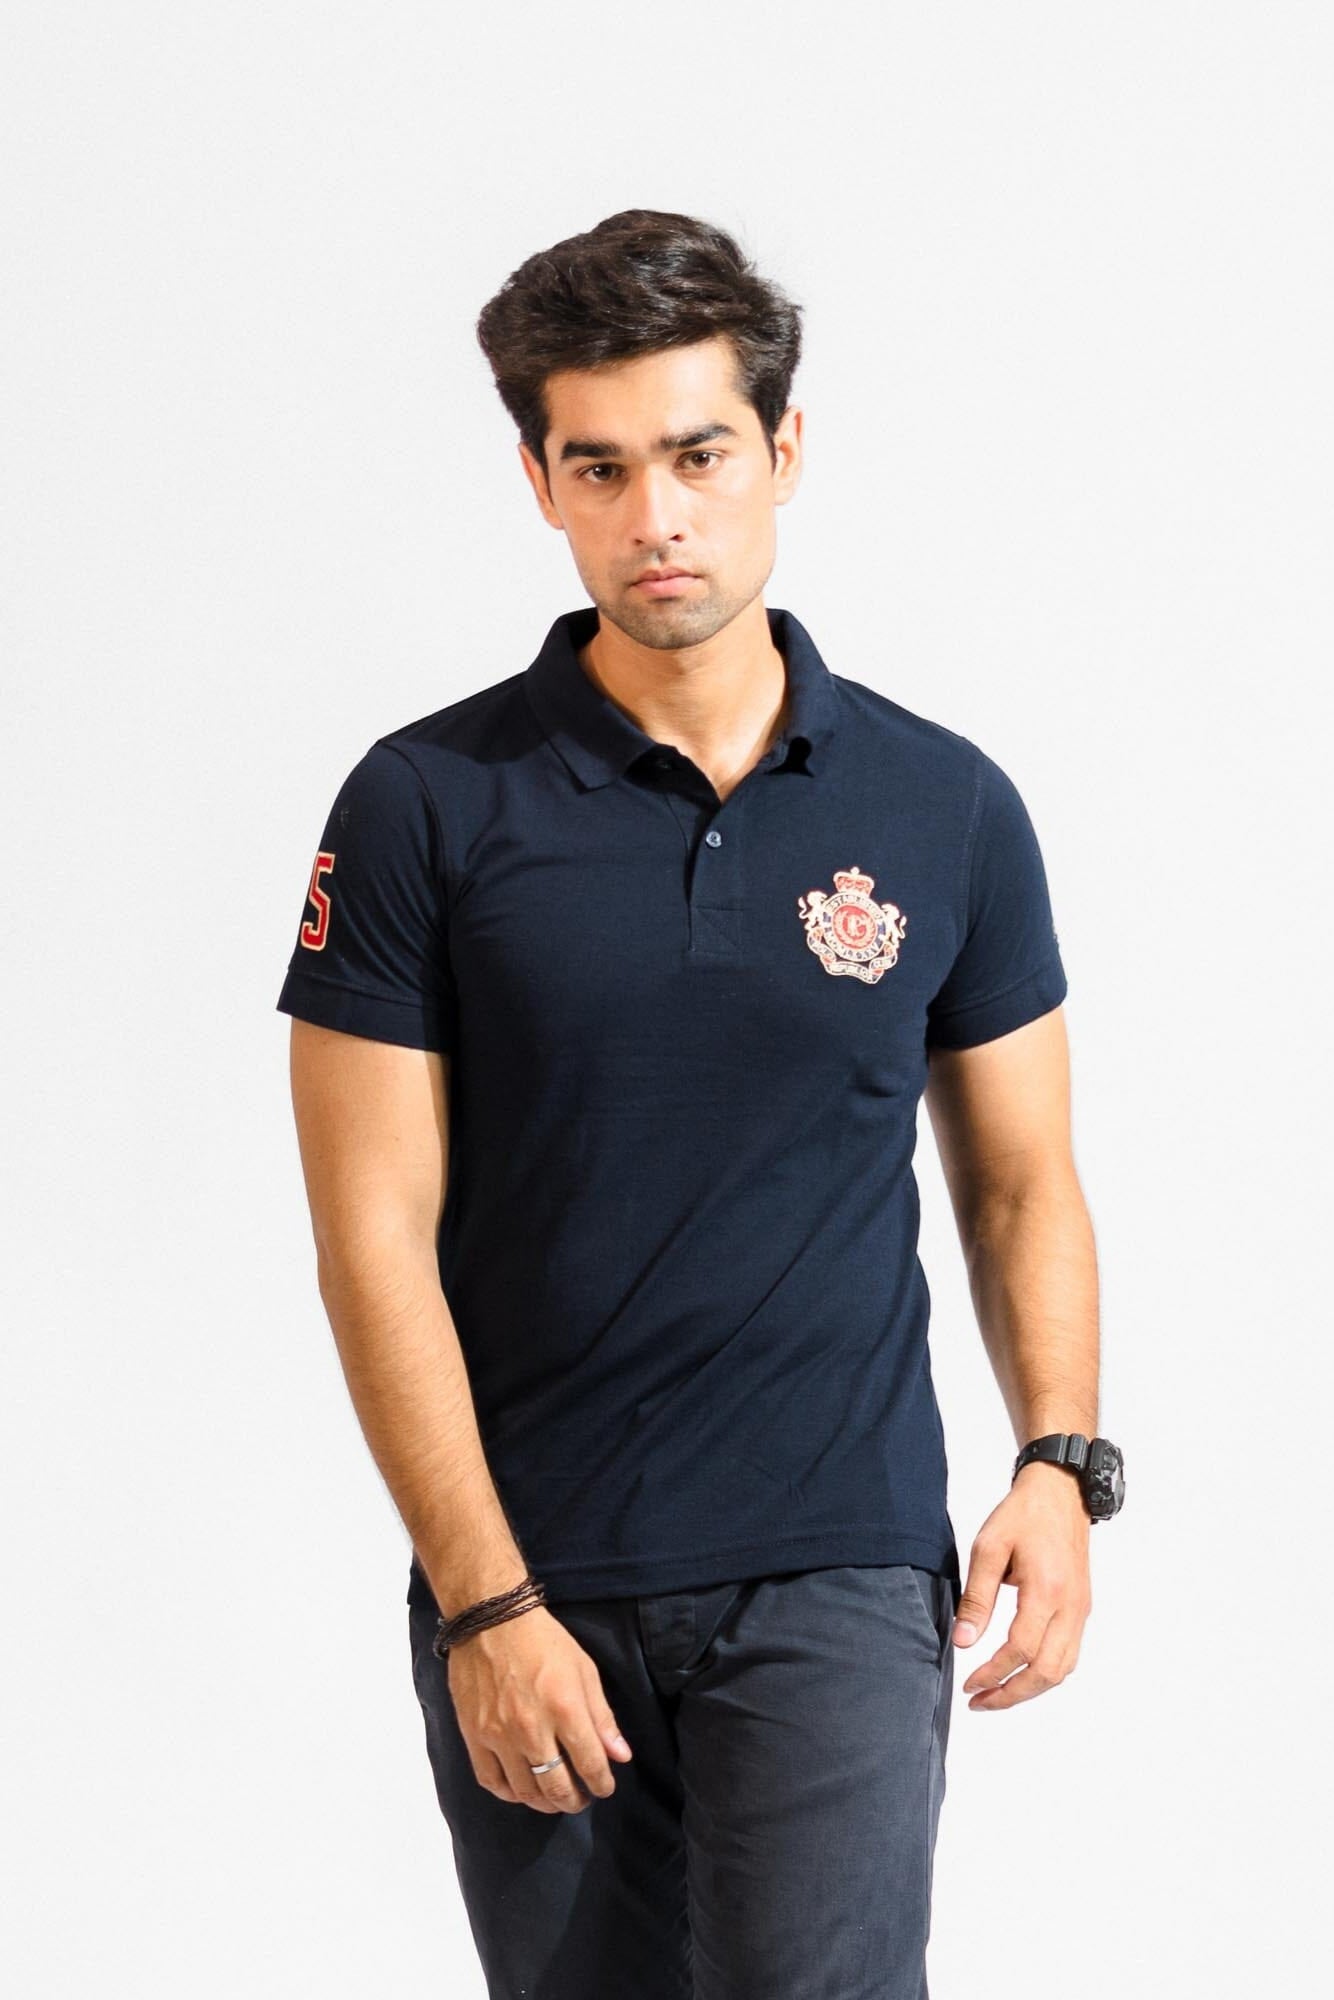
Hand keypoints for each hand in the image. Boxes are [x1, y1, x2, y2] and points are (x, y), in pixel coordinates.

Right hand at [447, 1604, 633, 1812]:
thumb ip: (602, 1718)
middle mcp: (532, 1729)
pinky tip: (521, 1790)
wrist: (490, 1620)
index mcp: (565, 1709)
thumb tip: (620, 1757)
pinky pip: (491, 1780)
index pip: (590, 1765)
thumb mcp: (584, 1671)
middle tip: (580, 1799)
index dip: (602, 1784)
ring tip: (554, 1798)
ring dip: (544, 1802)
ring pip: (524, 1790)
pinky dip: (509, 1794)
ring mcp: (499, 1735)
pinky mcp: (473, 1735)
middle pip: (556, 1786)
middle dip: (574, 1801)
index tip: (604, 1787)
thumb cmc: (544, 1641)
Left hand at [952, 1462, 1092, 1709]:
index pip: (1021, 1650)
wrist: (1060, 1493)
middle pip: (1047, 1672)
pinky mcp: (1082, 1608)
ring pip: (1062, 1669)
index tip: (969, 1683)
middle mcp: (1071, 1607)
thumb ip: (977, 1598)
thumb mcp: (988, 1547)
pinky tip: (1021, 1674)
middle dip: (1012, 1695)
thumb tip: (964, 1642)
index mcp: (1046, 1591)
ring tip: (997, 1694)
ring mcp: (1081, 1610)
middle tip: (980, 1702)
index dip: (994, 1673)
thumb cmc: (1022, 1515)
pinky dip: (1046, 1673)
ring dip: (1030, 1689)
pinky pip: (1069, 1654)